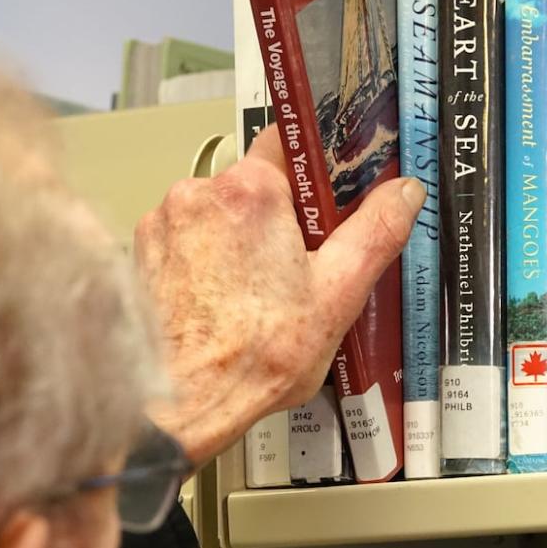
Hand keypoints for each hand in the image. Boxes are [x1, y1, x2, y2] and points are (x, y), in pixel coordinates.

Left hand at [133, 125, 425, 463]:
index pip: (286, 143)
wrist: (182, 404)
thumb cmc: (254, 356)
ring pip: (216, 212)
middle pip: (250, 184)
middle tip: (296, 264)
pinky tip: (221, 299)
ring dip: (236, 238)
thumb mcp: (338, 293)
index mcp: (251, 191)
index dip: (310, 171)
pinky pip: (185, 238)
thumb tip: (404, 193)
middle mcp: (198, 193)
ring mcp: (163, 222)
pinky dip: (203, 260)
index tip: (324, 197)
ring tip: (256, 292)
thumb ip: (376, 232)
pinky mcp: (141, 252)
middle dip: (275, 216)